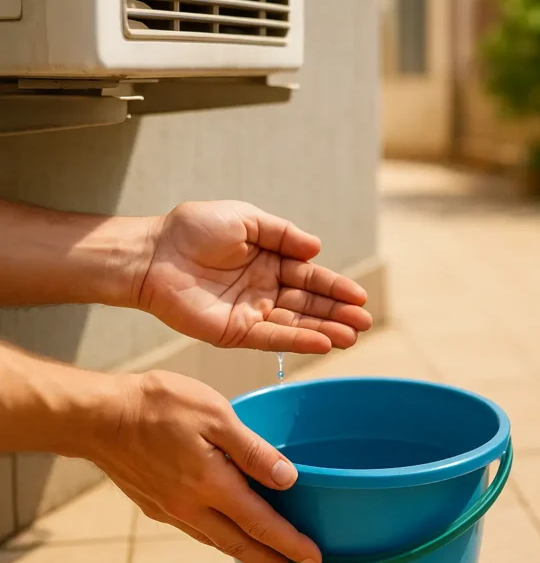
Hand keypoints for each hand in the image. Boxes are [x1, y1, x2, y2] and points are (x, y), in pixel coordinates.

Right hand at [89, 370, 320, 562]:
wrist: (97, 416)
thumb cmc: (159, 405)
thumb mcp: (216, 415)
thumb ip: (252, 450)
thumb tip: (288, 478)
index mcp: (211, 484)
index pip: (260, 523)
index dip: (289, 543)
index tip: (313, 559)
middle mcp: (190, 506)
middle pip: (240, 544)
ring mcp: (170, 508)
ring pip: (216, 540)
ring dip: (247, 555)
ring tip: (269, 562)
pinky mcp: (154, 503)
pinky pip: (196, 529)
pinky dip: (219, 538)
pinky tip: (227, 533)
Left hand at [137, 200, 371, 353]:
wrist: (152, 253)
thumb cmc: (192, 229)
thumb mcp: (245, 220)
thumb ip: (283, 234)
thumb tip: (317, 250)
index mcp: (270, 261)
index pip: (310, 277)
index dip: (335, 287)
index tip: (359, 297)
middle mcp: (265, 290)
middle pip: (309, 303)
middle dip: (337, 313)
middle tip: (364, 322)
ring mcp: (251, 313)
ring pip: (296, 323)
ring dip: (325, 330)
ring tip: (352, 336)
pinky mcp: (235, 332)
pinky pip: (272, 337)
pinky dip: (298, 340)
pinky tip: (323, 342)